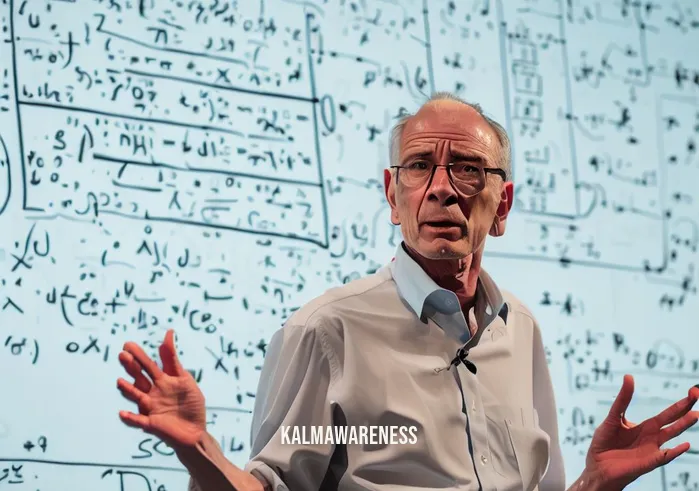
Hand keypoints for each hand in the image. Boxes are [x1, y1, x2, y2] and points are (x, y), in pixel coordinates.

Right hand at [117, 329, 206, 447]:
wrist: (195, 431)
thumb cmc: (191, 404)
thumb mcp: (184, 378)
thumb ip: (173, 360)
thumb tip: (168, 333)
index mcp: (162, 381)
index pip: (149, 365)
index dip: (139, 355)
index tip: (128, 344)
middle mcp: (153, 393)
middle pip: (140, 377)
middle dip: (132, 367)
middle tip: (122, 354)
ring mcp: (150, 408)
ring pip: (136, 396)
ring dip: (128, 390)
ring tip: (120, 381)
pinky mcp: (151, 424)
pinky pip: (138, 421)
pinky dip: (130, 418)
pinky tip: (122, 413)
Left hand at [583, 374, 698, 489]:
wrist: (597, 466)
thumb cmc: (604, 443)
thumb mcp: (612, 417)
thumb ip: (622, 400)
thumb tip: (629, 376)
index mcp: (646, 427)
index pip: (667, 415)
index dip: (680, 405)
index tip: (693, 393)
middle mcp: (653, 438)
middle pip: (672, 422)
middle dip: (684, 410)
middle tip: (697, 395)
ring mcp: (651, 450)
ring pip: (670, 436)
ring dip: (682, 426)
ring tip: (695, 415)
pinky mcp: (646, 462)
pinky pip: (663, 457)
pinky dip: (674, 452)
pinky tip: (684, 445)